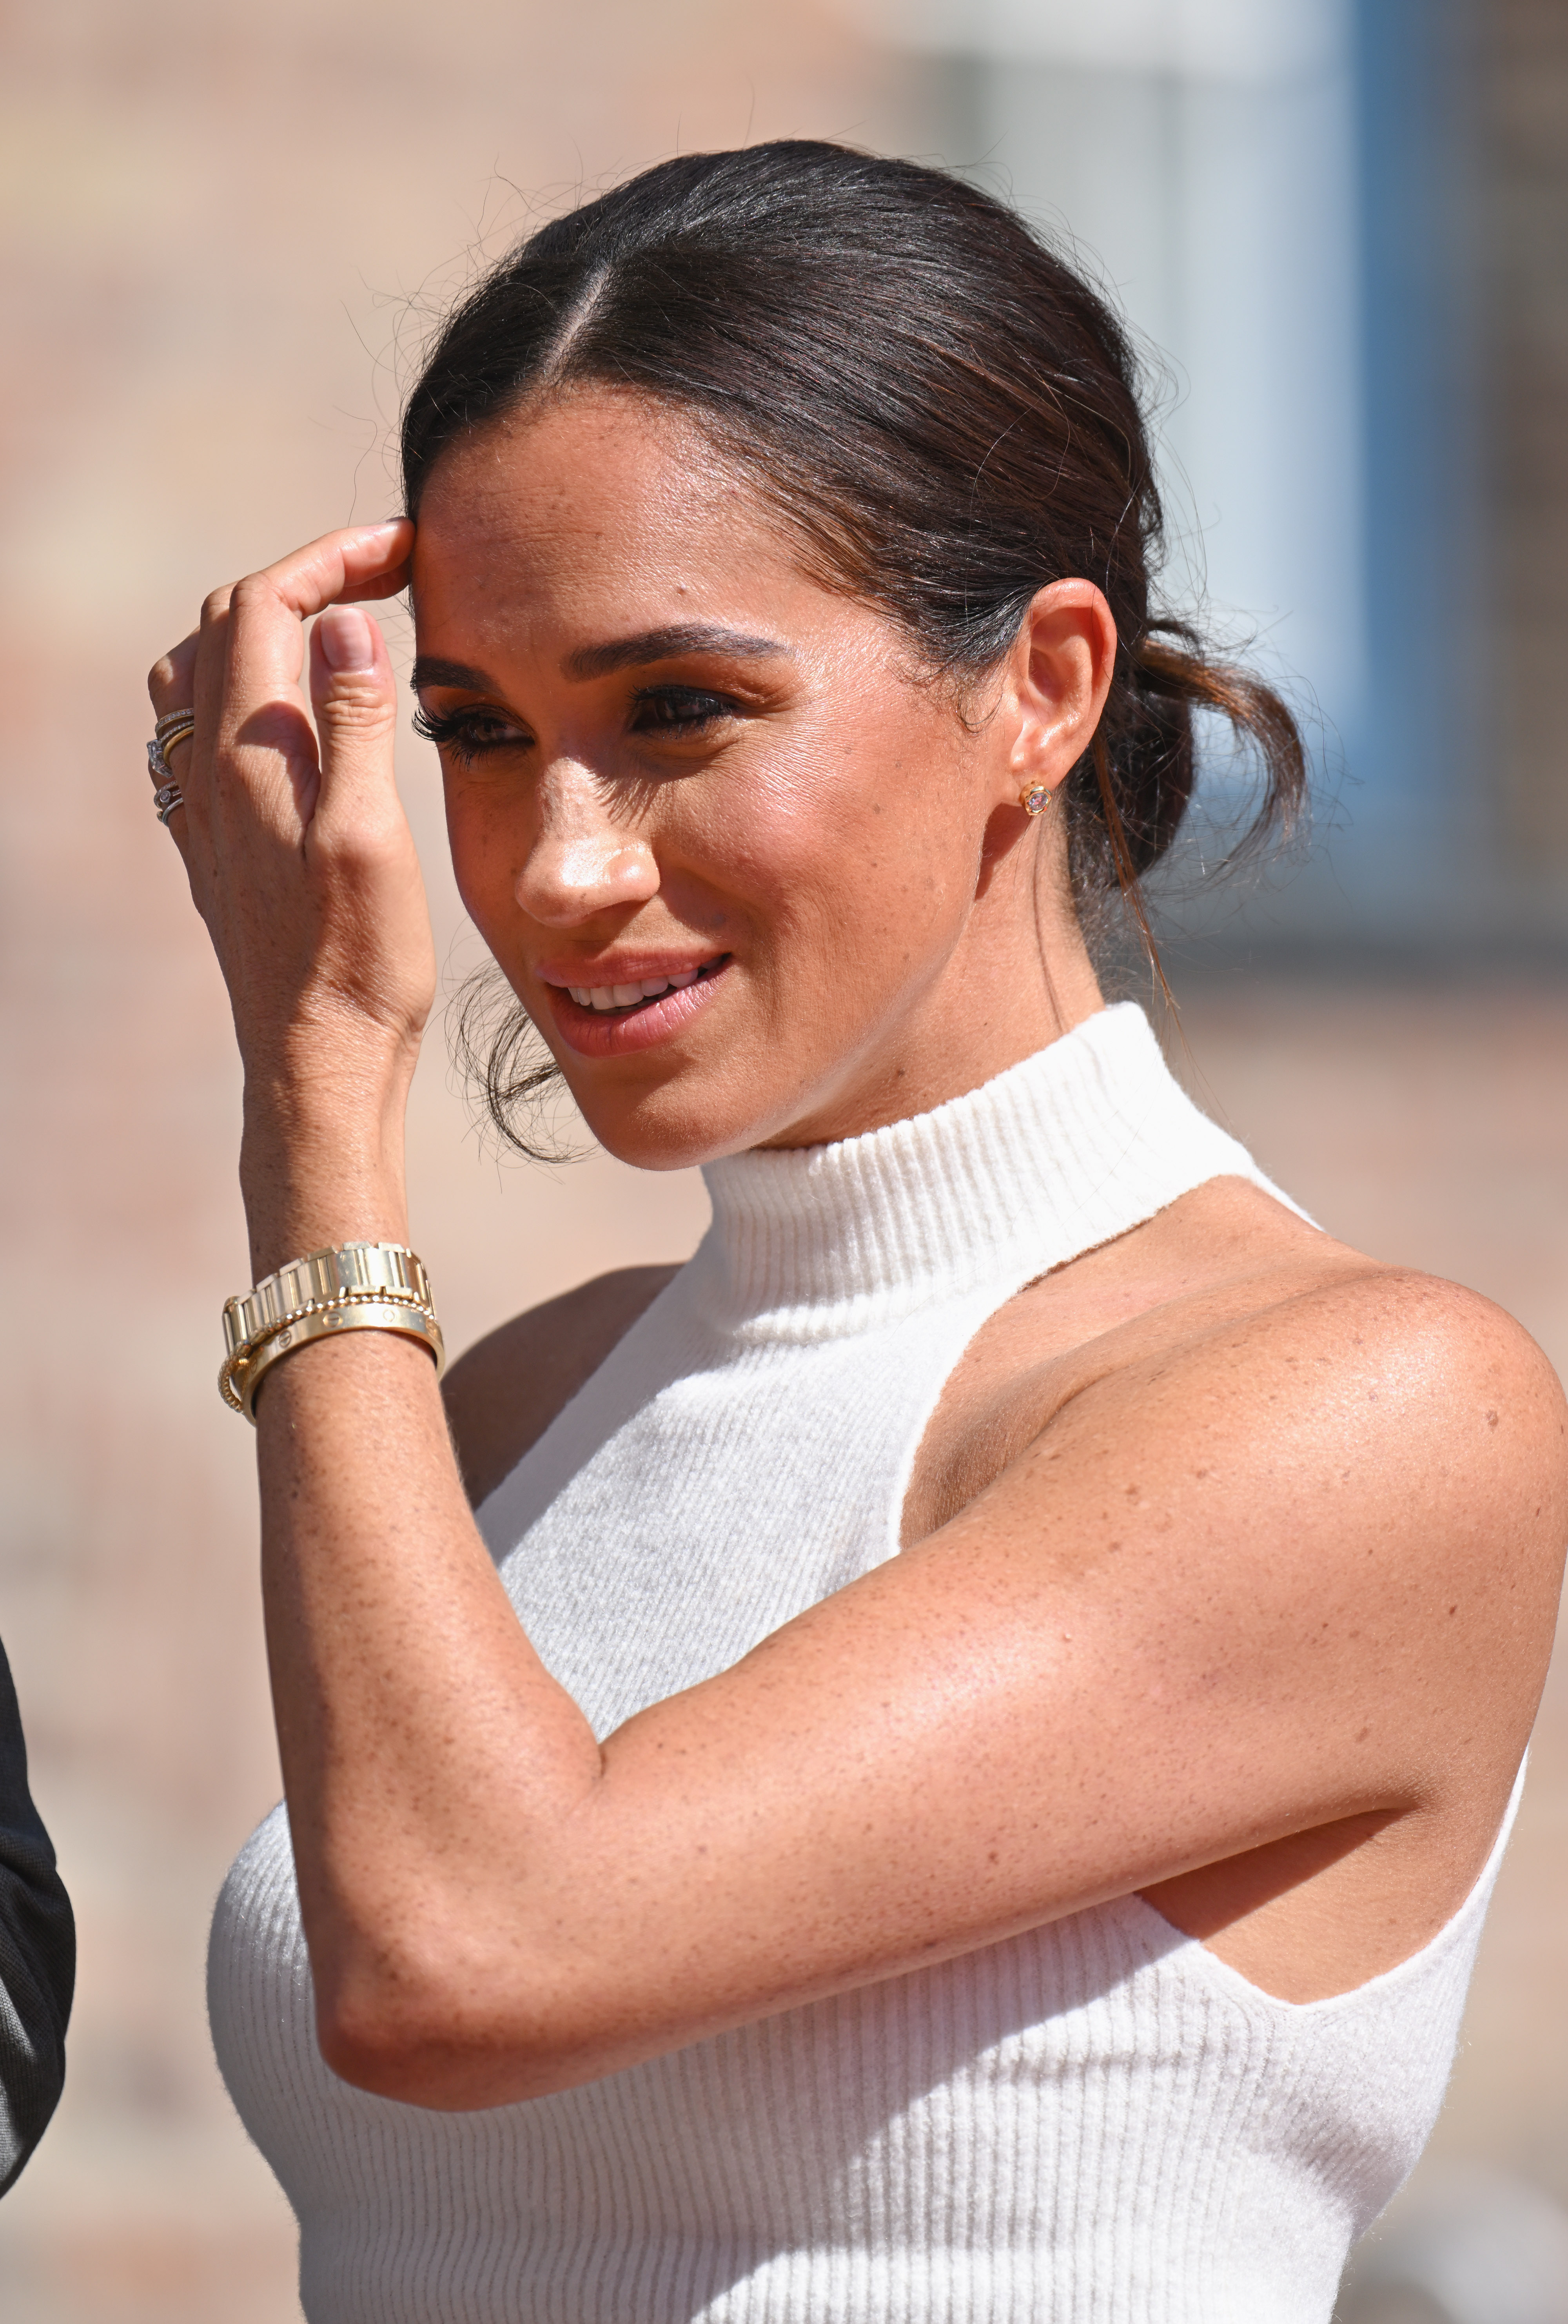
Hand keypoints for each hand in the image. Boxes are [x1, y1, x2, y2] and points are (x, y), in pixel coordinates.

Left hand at [147, 521, 432, 1266]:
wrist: (315, 1061)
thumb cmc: (358, 960)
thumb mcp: (372, 834)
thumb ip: (353, 721)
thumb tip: (344, 621)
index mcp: (250, 755)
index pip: (270, 603)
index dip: (334, 557)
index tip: (404, 550)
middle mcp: (209, 771)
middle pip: (231, 621)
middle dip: (305, 578)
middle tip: (387, 578)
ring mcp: (204, 808)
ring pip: (204, 669)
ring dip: (264, 625)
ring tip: (335, 628)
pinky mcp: (215, 844)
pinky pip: (199, 731)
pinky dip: (242, 685)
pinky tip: (286, 713)